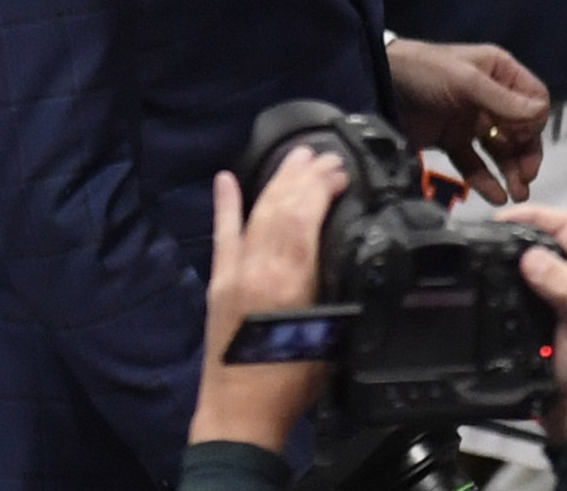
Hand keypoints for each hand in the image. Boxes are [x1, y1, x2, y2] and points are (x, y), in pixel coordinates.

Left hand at [190, 153, 348, 449]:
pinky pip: (222, 234)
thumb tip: (348, 253)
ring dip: (276, 183)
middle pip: (281, 209)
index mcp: (288, 282)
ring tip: (294, 157)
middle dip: (303, 177)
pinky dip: (225, 205)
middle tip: (324, 154)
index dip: (321, 188)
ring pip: (257, 214)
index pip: (304, 217)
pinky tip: (225, 179)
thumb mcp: (331, 339)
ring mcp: (234, 272)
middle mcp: (257, 268)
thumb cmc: (292, 384)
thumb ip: (336, 291)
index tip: (341, 170)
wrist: (240, 412)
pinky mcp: (218, 281)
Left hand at [385, 36, 550, 201]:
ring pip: (501, 151)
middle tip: (525, 177)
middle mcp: (490, 97)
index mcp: (498, 72)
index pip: (534, 100)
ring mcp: (470, 120)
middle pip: (522, 131)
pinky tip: (496, 195)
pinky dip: (486, 179)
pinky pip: (475, 163)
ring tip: (518, 193)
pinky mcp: (452, 140)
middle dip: (527, 154)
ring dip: (511, 171)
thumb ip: (503, 100)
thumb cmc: (424, 72)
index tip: (524, 137)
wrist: (377, 83)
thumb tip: (540, 116)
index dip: (534, 122)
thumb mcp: (465, 80)